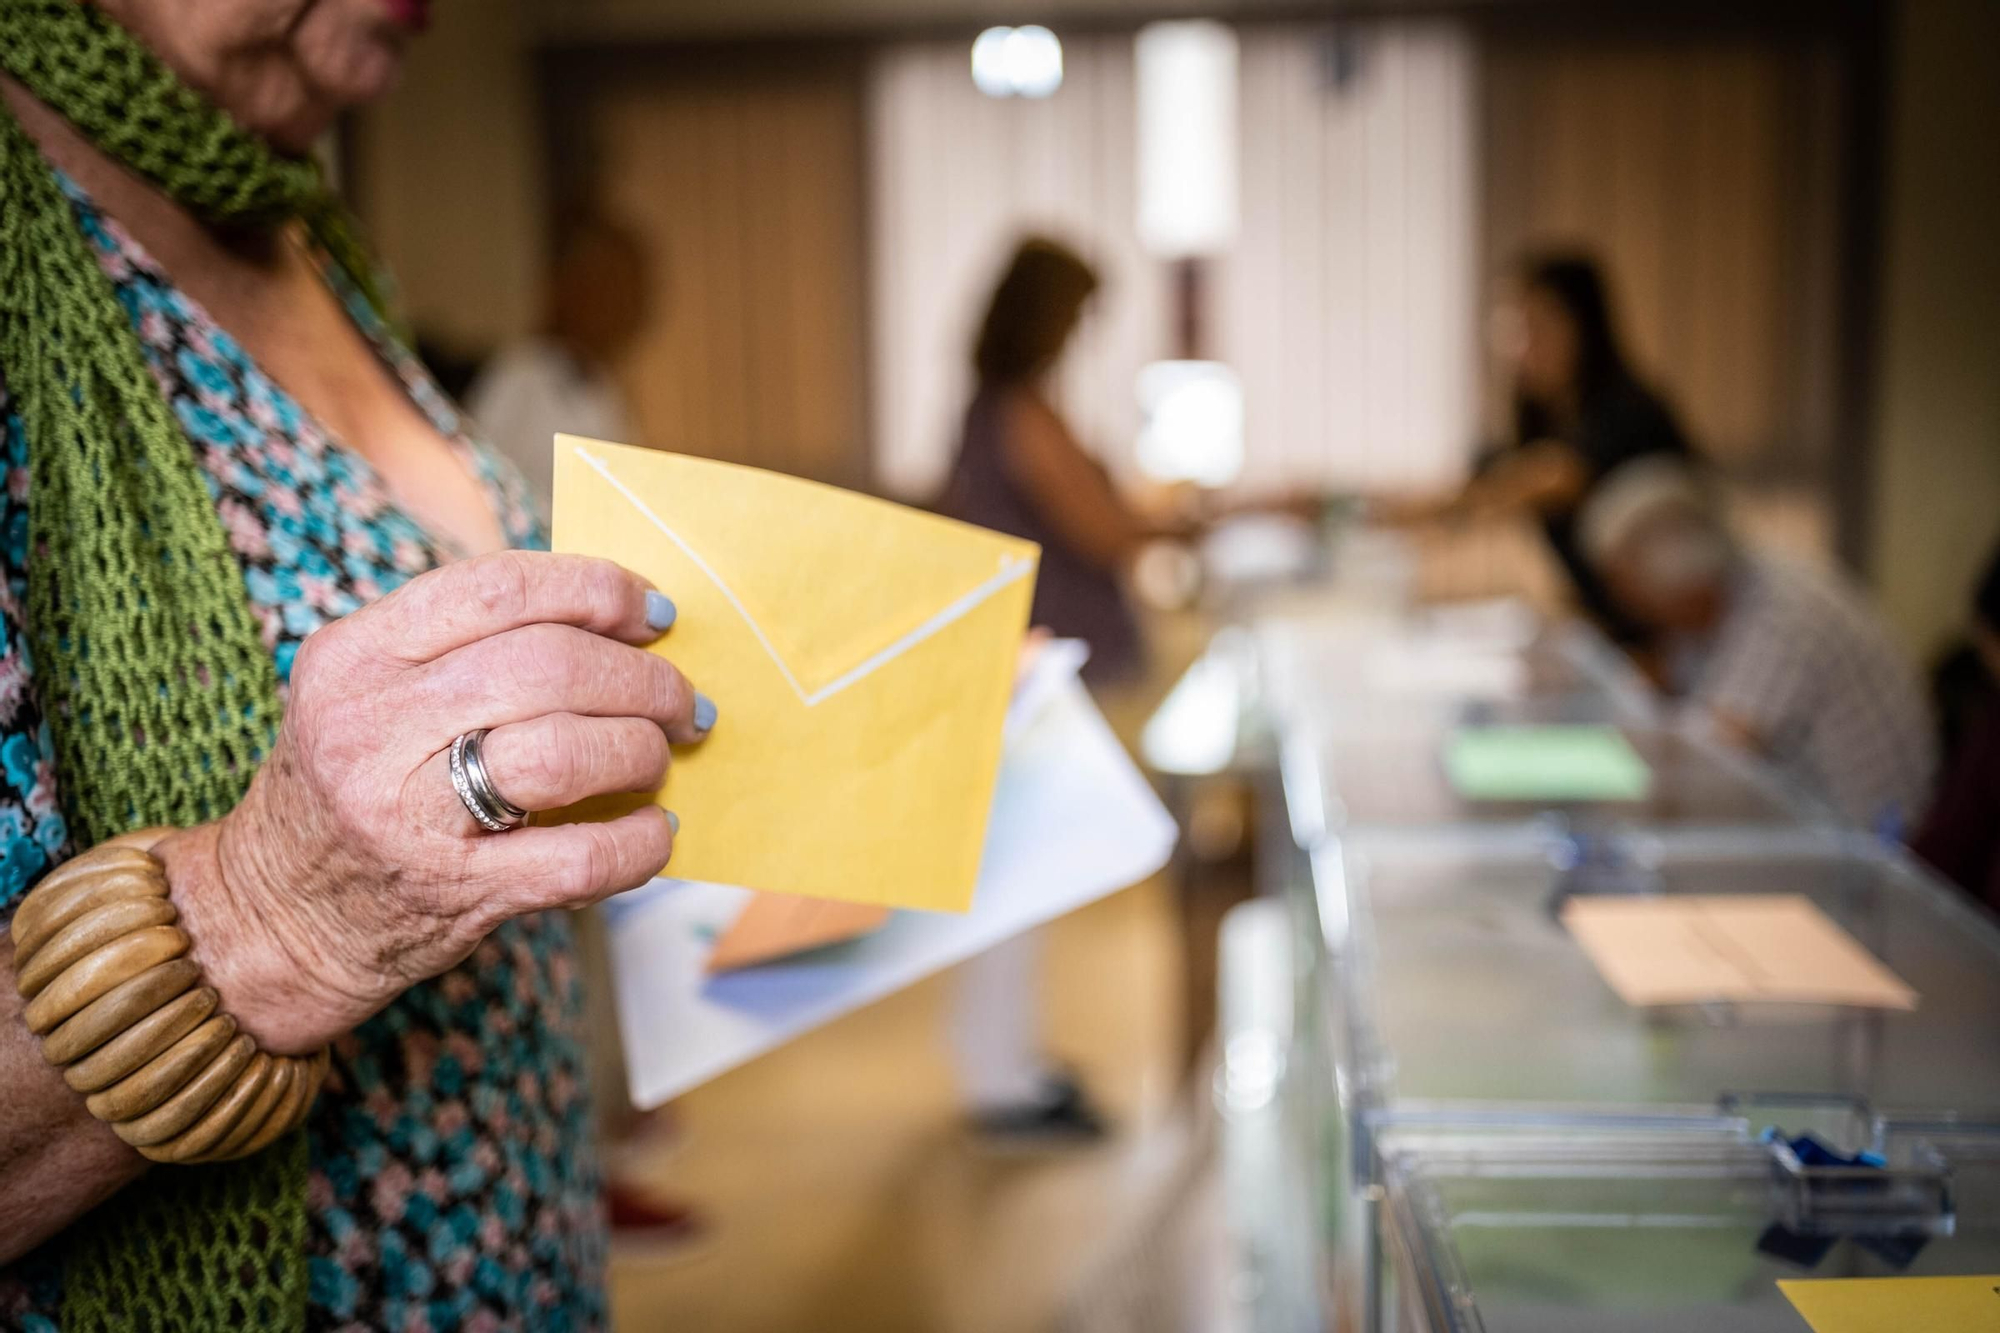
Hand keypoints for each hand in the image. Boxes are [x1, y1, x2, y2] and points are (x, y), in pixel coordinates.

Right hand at [155, 552, 706, 1053]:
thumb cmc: (353, 786)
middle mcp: (372, 726)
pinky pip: (580, 857)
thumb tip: (614, 619)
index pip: (501, 586)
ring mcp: (408, 815)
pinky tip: (654, 831)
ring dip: (641, 749)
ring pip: (566, 752)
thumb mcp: (371, 693)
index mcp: (356, 654)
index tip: (654, 615)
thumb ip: (467, 648)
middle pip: (550, 666)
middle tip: (683, 701)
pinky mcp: (455, 893)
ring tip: (660, 757)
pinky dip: (639, 842)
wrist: (273, 919)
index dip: (598, 590)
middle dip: (643, 679)